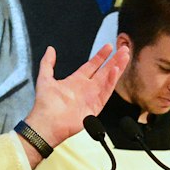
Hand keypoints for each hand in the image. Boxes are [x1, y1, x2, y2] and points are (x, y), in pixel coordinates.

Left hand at [20, 43, 130, 158]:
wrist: (47, 122)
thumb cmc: (45, 105)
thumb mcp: (44, 78)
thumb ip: (47, 63)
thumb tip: (50, 50)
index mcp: (75, 81)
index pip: (92, 65)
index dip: (101, 56)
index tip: (109, 47)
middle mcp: (86, 88)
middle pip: (104, 71)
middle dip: (114, 60)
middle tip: (124, 49)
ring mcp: (92, 97)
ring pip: (108, 79)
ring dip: (117, 68)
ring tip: (125, 57)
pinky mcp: (96, 106)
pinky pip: (106, 91)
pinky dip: (112, 81)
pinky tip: (116, 71)